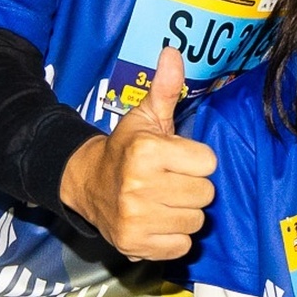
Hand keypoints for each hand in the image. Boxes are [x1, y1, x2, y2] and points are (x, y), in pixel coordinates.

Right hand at [60, 41, 216, 259]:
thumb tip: (173, 51)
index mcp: (146, 152)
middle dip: (191, 186)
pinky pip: (181, 245)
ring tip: (162, 201)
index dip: (195, 159)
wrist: (87, 184)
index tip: (174, 158)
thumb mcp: (145, 117)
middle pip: (205, 194)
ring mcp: (135, 219)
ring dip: (184, 212)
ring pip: (196, 221)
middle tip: (169, 181)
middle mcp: (139, 186)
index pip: (208, 163)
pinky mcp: (135, 244)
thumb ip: (165, 88)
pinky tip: (157, 221)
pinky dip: (173, 237)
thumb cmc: (126, 150)